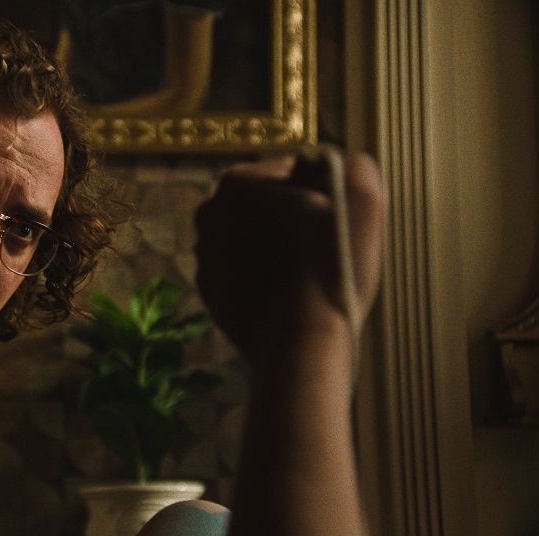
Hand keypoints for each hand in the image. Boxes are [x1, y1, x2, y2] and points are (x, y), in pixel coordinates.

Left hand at [193, 151, 384, 368]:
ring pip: (254, 236)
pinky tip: (287, 291)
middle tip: (323, 245)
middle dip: (294, 217)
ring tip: (307, 270)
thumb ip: (356, 169)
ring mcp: (205, 253)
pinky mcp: (209, 289)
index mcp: (239, 182)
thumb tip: (349, 165)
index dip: (323, 192)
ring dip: (278, 246)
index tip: (336, 218)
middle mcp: (210, 213)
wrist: (298, 341)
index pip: (293, 171)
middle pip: (268, 203)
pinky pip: (242, 270)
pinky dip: (262, 276)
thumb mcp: (362, 203)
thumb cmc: (331, 269)